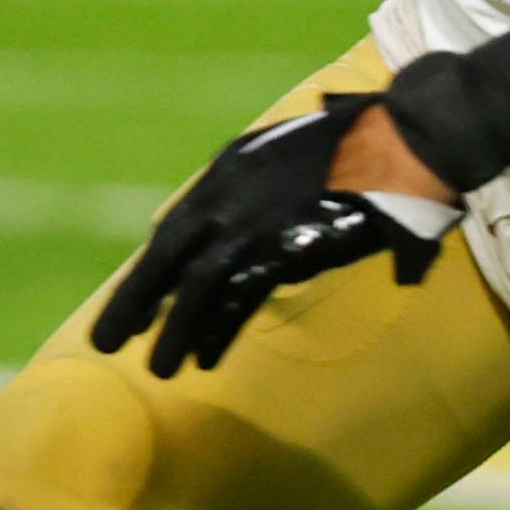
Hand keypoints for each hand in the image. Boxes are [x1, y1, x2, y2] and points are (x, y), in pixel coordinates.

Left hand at [87, 99, 462, 376]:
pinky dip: (220, 331)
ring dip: (174, 331)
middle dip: (134, 301)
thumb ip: (264, 186)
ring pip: (195, 286)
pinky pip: (239, 299)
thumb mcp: (292, 154)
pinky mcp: (282, 247)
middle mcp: (230, 193)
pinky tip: (205, 360)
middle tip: (106, 341)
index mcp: (230, 168)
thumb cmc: (361, 146)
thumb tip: (252, 227)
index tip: (136, 298)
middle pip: (167, 256)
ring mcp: (253, 220)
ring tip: (157, 370)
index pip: (177, 224)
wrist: (403, 139)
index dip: (153, 267)